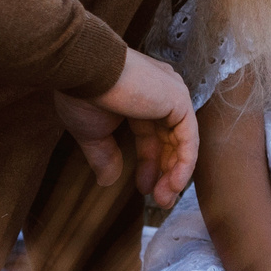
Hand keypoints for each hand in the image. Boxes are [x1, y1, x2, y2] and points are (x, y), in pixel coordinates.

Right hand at [58, 48, 198, 207]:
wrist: (83, 70)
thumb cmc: (82, 93)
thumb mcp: (93, 131)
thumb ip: (104, 154)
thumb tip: (108, 180)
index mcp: (142, 95)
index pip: (152, 135)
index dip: (148, 163)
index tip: (142, 188)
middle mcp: (162, 92)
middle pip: (170, 140)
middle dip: (164, 172)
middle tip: (159, 200)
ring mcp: (173, 94)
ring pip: (182, 142)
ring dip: (175, 174)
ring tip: (164, 199)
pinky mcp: (179, 101)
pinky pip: (188, 139)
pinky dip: (183, 164)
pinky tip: (173, 185)